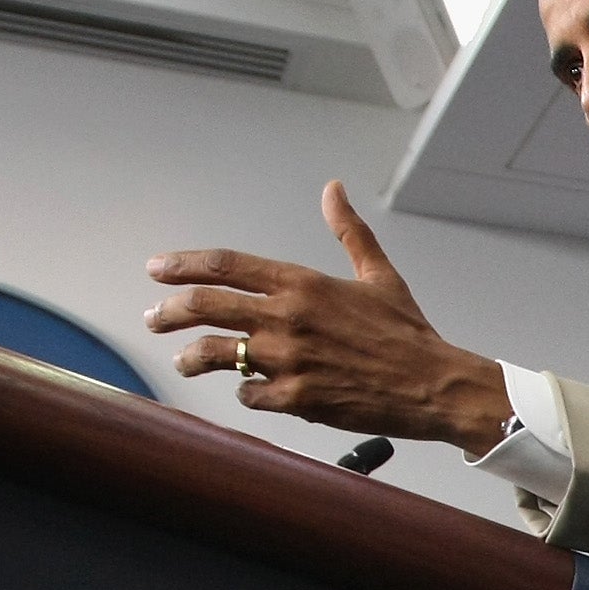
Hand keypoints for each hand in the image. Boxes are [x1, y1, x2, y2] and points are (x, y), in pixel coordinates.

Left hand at [146, 183, 511, 450]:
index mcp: (303, 283)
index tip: (157, 269)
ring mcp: (289, 360)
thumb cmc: (408, 333)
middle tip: (154, 316)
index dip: (183, 265)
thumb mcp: (379, 275)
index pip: (225, 265)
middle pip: (205, 305)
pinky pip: (249, 395)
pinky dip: (244, 393)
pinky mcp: (297, 398)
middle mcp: (288, 317)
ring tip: (182, 359)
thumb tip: (334, 190)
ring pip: (215, 352)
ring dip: (191, 356)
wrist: (434, 386)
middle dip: (169, 310)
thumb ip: (348, 232)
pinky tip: (248, 391)